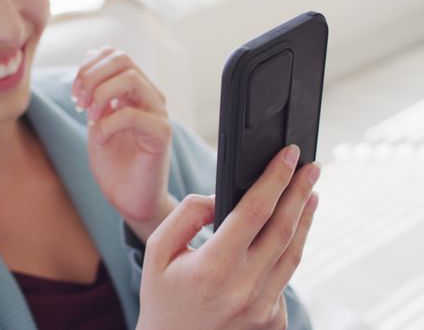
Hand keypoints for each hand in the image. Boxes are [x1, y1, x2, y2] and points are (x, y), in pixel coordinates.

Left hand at [72, 47, 173, 242]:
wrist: (130, 200)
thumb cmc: (115, 165)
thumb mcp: (96, 120)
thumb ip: (94, 91)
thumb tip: (91, 54)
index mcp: (135, 91)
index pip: (114, 55)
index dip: (88, 67)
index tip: (75, 95)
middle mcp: (150, 97)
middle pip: (123, 59)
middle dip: (91, 77)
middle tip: (79, 103)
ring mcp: (158, 114)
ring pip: (130, 78)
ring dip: (100, 95)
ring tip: (90, 118)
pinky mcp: (161, 135)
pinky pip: (133, 114)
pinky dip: (108, 124)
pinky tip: (100, 140)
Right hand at [137, 145, 319, 329]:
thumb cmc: (163, 295)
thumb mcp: (159, 249)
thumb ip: (187, 214)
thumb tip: (221, 198)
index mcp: (212, 267)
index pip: (254, 211)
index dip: (275, 178)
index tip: (289, 156)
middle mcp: (243, 289)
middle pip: (283, 229)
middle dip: (299, 191)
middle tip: (311, 167)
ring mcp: (262, 309)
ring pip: (293, 254)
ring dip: (304, 220)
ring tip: (310, 195)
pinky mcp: (271, 321)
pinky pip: (285, 278)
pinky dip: (289, 252)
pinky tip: (290, 235)